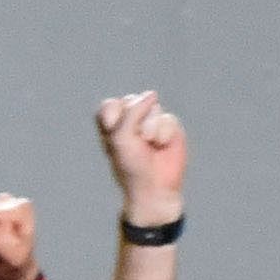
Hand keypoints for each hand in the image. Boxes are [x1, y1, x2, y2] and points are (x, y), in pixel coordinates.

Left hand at [95, 90, 186, 224]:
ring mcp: (150, 120)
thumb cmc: (131, 165)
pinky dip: (163, 134)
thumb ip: (132, 112)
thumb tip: (152, 94)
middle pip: (132, 101)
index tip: (115, 138)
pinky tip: (161, 146)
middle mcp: (130, 119)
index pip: (110, 105)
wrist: (154, 186)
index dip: (115, 119)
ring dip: (149, 129)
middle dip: (133, 122)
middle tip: (134, 143)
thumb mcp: (121, 138)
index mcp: (111, 124)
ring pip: (152, 107)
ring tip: (148, 145)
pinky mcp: (168, 125)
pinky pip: (168, 118)